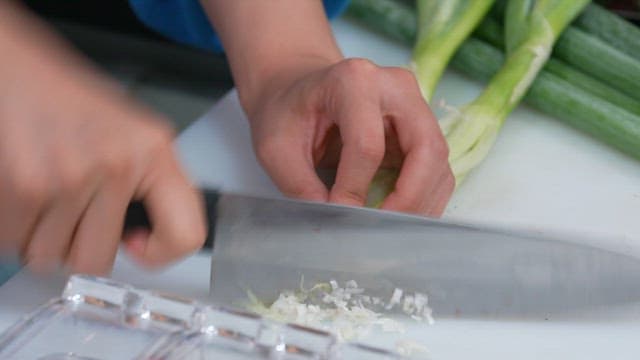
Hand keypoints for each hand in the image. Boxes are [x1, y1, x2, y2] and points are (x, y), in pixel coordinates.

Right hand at [0, 4, 205, 273]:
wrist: (12, 68)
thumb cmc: (68, 101)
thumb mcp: (131, 135)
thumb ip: (147, 185)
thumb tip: (146, 242)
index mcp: (154, 151)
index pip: (186, 234)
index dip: (159, 254)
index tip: (136, 243)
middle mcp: (118, 164)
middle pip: (96, 260)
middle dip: (76, 245)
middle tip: (70, 211)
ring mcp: (69, 176)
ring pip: (50, 257)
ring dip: (40, 236)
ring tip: (43, 193)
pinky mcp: (23, 185)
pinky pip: (15, 242)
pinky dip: (12, 227)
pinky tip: (21, 191)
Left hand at [244, 58, 454, 215]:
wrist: (298, 93)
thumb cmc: (287, 114)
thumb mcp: (275, 148)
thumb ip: (300, 185)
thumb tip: (333, 223)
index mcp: (354, 80)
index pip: (368, 144)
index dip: (355, 187)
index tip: (338, 214)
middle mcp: (395, 87)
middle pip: (426, 148)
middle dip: (409, 199)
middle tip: (382, 230)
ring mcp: (415, 106)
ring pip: (438, 162)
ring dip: (420, 204)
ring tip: (390, 230)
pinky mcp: (422, 129)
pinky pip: (437, 170)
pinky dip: (424, 200)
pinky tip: (400, 218)